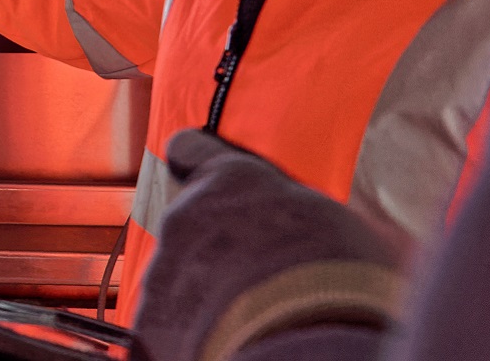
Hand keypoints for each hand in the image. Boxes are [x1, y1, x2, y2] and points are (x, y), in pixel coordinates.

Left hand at [134, 130, 403, 360]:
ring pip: (177, 275)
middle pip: (188, 225)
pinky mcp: (151, 319)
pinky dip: (189, 334)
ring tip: (251, 321)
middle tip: (256, 280)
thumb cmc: (338, 279)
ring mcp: (165, 267)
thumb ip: (293, 214)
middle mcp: (187, 215)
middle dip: (214, 248)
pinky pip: (165, 322)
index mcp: (232, 180)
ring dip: (203, 294)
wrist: (306, 344)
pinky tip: (228, 345)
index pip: (190, 148)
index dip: (197, 165)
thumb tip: (302, 229)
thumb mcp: (333, 224)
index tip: (208, 185)